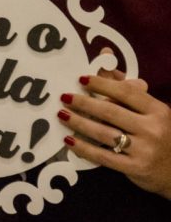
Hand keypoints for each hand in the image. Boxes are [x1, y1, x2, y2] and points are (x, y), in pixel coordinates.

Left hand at [59, 74, 170, 198]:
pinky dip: (84, 148)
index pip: (126, 92)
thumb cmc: (159, 133)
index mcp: (158, 110)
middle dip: (84, 103)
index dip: (101, 84)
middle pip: (111, 111)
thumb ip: (125, 85)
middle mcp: (153, 129)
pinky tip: (69, 141)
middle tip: (64, 97)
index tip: (80, 79)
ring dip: (79, 123)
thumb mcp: (150, 110)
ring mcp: (145, 150)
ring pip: (104, 133)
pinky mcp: (135, 168)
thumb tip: (105, 53)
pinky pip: (103, 156)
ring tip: (62, 115)